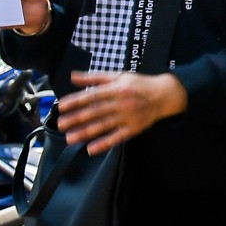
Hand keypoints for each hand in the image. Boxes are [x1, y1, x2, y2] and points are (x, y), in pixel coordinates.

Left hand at [57, 71, 187, 153]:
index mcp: (116, 88)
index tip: (62, 106)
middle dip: (77, 118)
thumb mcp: (118, 76)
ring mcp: (128, 117)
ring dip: (86, 133)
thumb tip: (73, 77)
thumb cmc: (139, 84)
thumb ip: (95, 77)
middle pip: (96, 112)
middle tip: (60, 124)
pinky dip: (104, 143)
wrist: (165, 95)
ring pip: (104, 126)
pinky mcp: (134, 128)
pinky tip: (91, 149)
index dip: (76, 101)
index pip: (93, 95)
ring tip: (70, 138)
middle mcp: (121, 103)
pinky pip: (117, 137)